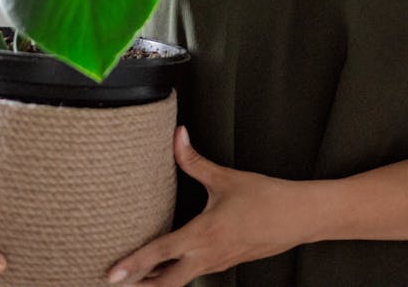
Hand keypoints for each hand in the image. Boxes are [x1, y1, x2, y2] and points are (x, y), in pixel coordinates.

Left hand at [106, 126, 303, 284]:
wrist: (297, 217)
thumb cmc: (264, 198)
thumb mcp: (225, 178)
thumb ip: (194, 160)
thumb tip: (177, 135)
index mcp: (201, 236)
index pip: (158, 254)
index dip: (132, 266)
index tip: (110, 275)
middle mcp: (206, 257)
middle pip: (165, 285)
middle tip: (115, 284)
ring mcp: (217, 264)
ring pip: (180, 282)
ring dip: (157, 282)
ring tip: (137, 277)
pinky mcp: (226, 263)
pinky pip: (197, 273)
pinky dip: (178, 273)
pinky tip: (174, 262)